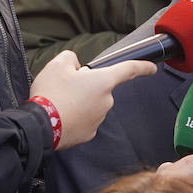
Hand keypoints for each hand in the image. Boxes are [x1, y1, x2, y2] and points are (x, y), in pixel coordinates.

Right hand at [28, 53, 155, 147]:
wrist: (40, 126)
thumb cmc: (51, 94)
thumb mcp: (57, 65)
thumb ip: (70, 58)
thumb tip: (75, 65)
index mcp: (103, 81)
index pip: (129, 70)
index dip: (143, 66)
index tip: (152, 69)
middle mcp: (106, 101)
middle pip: (101, 88)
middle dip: (87, 86)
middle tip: (65, 87)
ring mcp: (99, 119)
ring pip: (92, 104)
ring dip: (80, 102)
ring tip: (59, 102)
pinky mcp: (89, 133)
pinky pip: (85, 119)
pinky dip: (75, 116)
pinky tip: (60, 115)